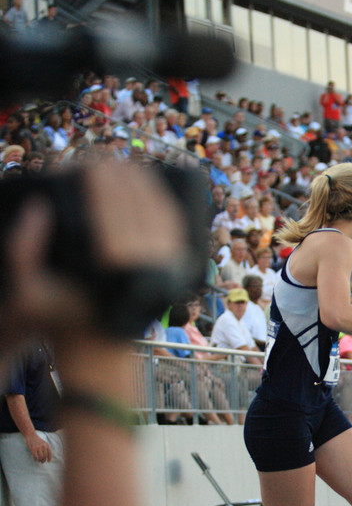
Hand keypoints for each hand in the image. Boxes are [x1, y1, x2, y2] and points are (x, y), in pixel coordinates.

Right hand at [1, 162, 184, 352]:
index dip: (105, 179)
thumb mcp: (27, 290)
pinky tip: (153, 191)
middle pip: (141, 206)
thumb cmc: (60, 317)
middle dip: (127, 177)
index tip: (92, 163)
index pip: (113, 207)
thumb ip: (21, 249)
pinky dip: (165, 206)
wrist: (97, 346)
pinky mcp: (175, 273)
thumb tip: (39, 207)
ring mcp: (166, 268)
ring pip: (162, 215)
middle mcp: (146, 264)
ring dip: (148, 186)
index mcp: (113, 262)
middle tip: (109, 160)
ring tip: (130, 168)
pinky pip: (173, 230)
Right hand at [27, 433, 51, 462]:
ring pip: (41, 457)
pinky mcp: (33, 449)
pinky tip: (35, 459)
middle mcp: (43, 446)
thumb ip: (46, 448)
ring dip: (40, 460)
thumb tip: (47, 456)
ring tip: (39, 460)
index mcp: (47, 445)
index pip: (50, 453)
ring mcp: (38, 448)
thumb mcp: (44, 443)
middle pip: (45, 456)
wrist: (31, 435)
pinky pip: (35, 456)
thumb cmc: (37, 440)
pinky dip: (35, 459)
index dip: (49, 458)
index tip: (48, 461)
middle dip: (44, 460)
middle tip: (42, 462)